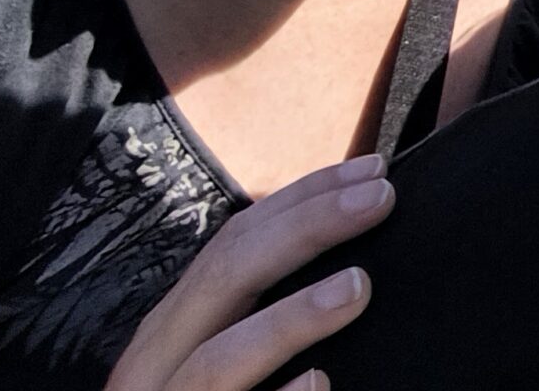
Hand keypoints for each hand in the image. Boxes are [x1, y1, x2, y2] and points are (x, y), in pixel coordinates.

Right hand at [106, 153, 393, 390]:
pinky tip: (318, 385)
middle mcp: (156, 368)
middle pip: (223, 282)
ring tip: (358, 288)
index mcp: (172, 334)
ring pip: (217, 365)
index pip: (231, 246)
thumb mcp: (218, 355)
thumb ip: (254, 311)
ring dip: (288, 321)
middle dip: (305, 230)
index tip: (370, 169)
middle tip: (383, 196)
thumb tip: (347, 258)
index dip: (299, 199)